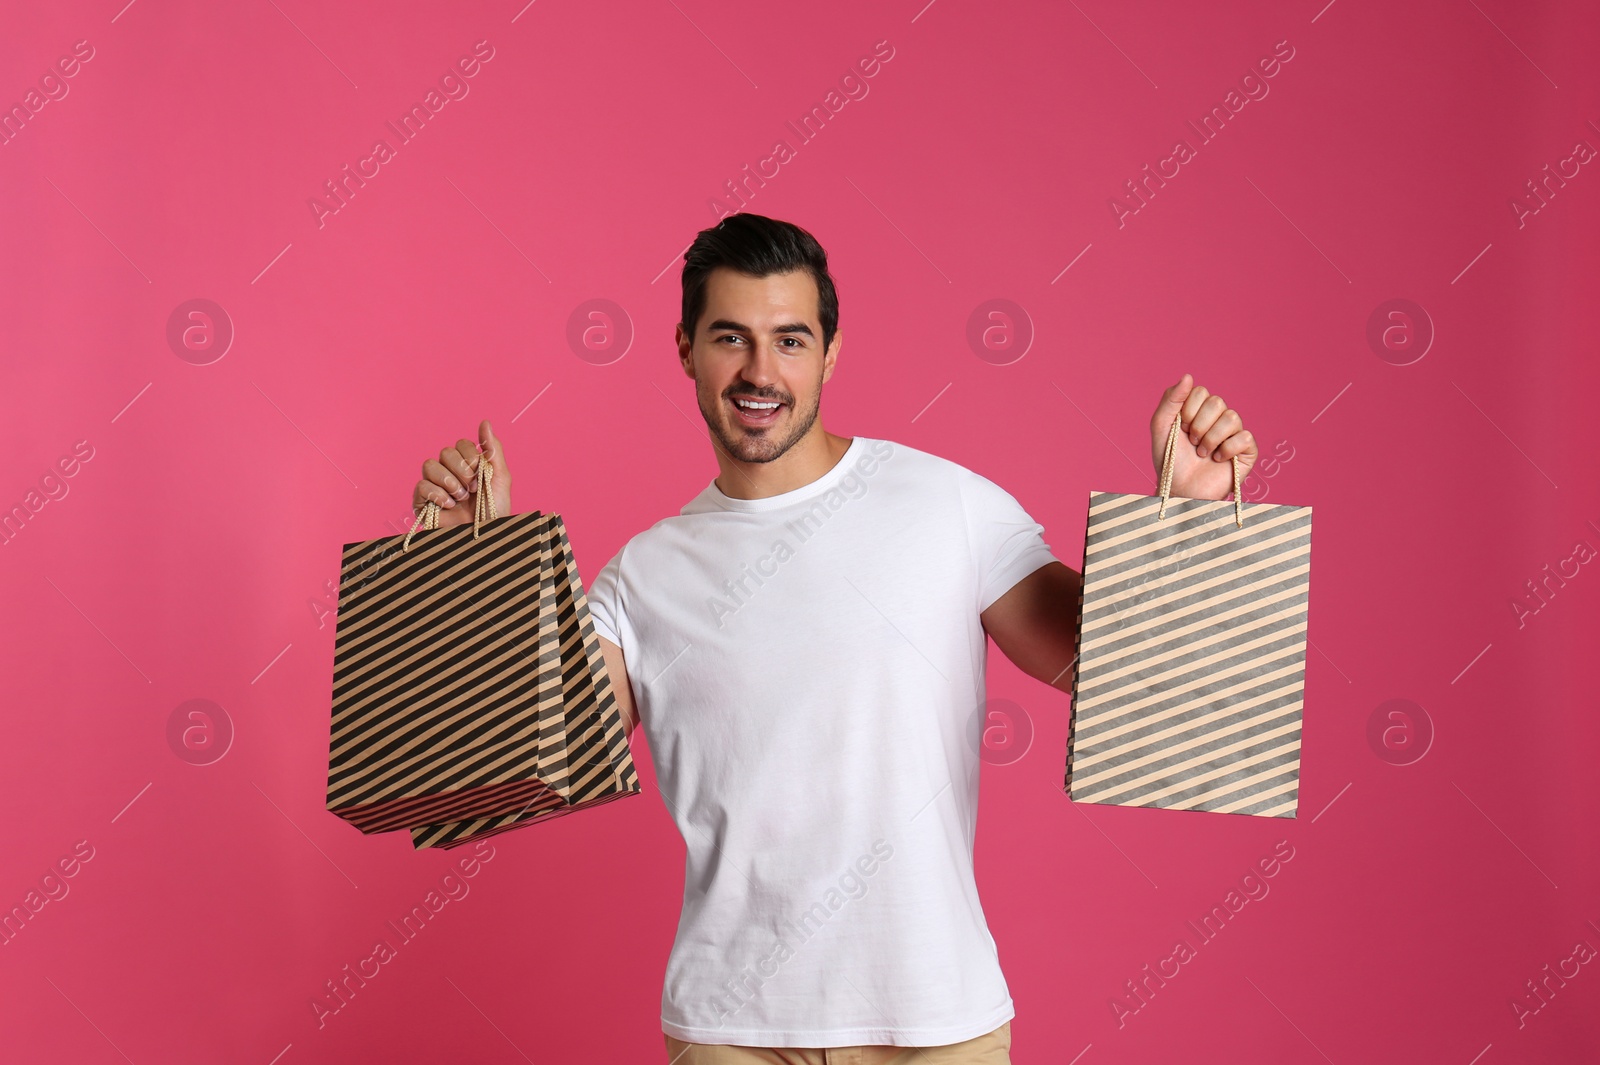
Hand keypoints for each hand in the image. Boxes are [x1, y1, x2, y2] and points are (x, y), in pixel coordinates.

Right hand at [412, 419, 512, 528]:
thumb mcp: (500, 477)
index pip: (461, 444)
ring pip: (429, 465)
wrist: (485, 537)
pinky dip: (437, 494)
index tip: (481, 475)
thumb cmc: (495, 511)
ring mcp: (434, 487)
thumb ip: (492, 449)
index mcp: (467, 465)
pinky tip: (448, 505)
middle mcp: (449, 473)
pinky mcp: (422, 502)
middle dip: (462, 470)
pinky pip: (421, 485)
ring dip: (450, 482)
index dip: (470, 456)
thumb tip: (485, 421)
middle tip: (472, 489)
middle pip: (445, 452)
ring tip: (461, 498)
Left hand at [1149, 374, 1256, 500]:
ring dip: (1211, 439)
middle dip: (1198, 425)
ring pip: (1232, 417)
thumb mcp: (1161, 427)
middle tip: (1192, 442)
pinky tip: (1218, 460)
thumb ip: (1171, 400)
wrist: (1180, 490)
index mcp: (1200, 410)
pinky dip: (1227, 449)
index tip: (1180, 428)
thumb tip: (1188, 376)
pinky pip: (1244, 437)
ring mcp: (1234, 434)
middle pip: (1218, 402)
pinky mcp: (1247, 451)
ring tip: (1203, 453)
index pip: (1201, 392)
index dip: (1188, 410)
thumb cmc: (1170, 461)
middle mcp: (1219, 419)